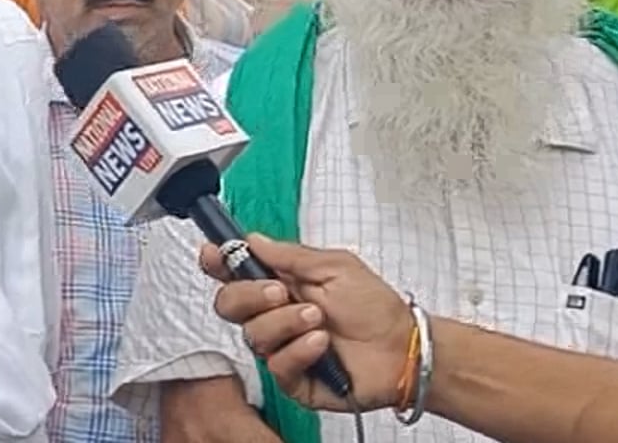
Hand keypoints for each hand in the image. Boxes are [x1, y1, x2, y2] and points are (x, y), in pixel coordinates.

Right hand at [199, 234, 411, 411]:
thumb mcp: (336, 266)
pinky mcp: (293, 377)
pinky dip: (299, 350)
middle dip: (249, 294)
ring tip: (318, 319)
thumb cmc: (376, 308)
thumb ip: (290, 254)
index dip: (218, 262)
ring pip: (252, 334)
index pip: (234, 272)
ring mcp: (282, 346)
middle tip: (280, 292)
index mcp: (281, 284)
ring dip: (285, 322)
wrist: (402, 348)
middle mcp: (275, 315)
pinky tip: (322, 343)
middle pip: (228, 304)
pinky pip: (276, 364)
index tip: (214, 254)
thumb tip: (254, 239)